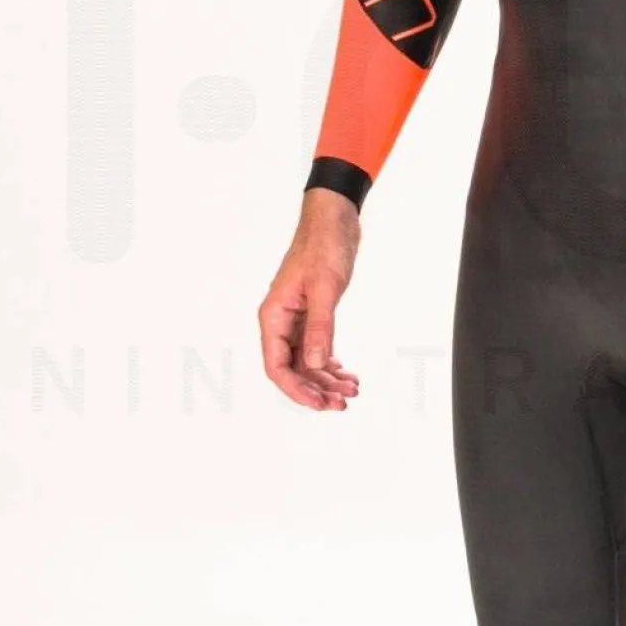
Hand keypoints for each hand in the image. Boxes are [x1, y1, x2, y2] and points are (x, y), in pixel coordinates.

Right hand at [258, 189, 363, 411]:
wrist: (333, 221)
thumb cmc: (323, 246)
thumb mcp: (324, 288)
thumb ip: (320, 328)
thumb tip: (318, 364)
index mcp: (274, 315)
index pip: (276, 366)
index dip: (297, 389)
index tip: (320, 403)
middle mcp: (280, 321)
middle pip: (292, 369)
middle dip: (317, 388)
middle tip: (343, 402)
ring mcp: (296, 319)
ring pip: (306, 361)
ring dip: (327, 378)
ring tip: (351, 390)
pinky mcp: (311, 314)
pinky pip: (316, 348)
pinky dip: (331, 363)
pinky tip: (346, 372)